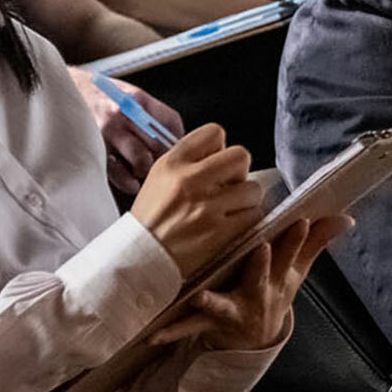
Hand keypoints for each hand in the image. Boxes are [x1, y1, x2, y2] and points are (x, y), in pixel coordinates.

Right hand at [72, 69, 186, 192]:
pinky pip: (119, 174)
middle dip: (165, 159)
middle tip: (164, 167)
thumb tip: (177, 140)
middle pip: (159, 144)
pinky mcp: (93, 151)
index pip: (170, 123)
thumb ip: (154, 114)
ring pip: (142, 161)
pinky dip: (129, 183)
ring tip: (145, 173)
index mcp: (137, 99)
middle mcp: (123, 115)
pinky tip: (131, 182)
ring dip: (147, 171)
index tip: (180, 152)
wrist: (63, 93)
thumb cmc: (101, 98)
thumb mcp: (130, 95)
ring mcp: (106, 133)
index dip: (178, 142)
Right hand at [129, 123, 260, 277]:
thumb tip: (220, 153)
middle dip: (239, 171)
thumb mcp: (158, 178)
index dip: (220, 148)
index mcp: (172, 164)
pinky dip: (247, 219)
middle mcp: (189, 180)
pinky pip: (252, 215)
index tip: (216, 163)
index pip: (214, 133)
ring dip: (246, 199)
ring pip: (252, 188)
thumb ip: (188, 161)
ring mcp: (206, 207)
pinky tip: (232, 224)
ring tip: (230, 208)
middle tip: (228, 186)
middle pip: (240, 156)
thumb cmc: (150, 220)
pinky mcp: (219, 232)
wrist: (139, 258)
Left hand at [150, 214, 348, 351]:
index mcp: (276, 277)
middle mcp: (257, 294)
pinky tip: (156, 333)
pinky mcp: (209, 323)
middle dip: (262, 266)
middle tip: (261, 249)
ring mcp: (233, 310)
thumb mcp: (293, 272)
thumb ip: (316, 242)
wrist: (250, 338)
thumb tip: (346, 217)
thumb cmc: (270, 292)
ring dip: (213, 302)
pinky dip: (173, 331)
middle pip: (261, 278)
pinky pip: (190, 327)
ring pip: (224, 305)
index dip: (297, 239)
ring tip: (201, 297)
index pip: (290, 254)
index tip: (302, 220)